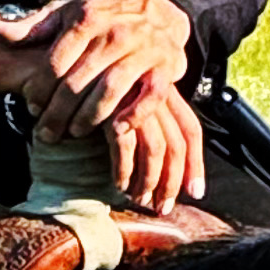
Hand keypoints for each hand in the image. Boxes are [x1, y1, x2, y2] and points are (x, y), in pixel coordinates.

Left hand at [31, 0, 191, 142]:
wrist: (159, 11)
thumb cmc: (105, 17)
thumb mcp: (68, 13)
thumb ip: (33, 27)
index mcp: (86, 19)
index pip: (56, 62)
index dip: (40, 89)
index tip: (31, 106)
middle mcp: (115, 34)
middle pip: (78, 82)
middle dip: (58, 112)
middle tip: (45, 133)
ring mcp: (142, 51)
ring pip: (111, 90)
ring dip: (89, 117)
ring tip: (73, 133)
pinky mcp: (165, 68)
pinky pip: (150, 96)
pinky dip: (134, 115)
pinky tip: (115, 131)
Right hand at [104, 78, 205, 214]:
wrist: (72, 62)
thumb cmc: (98, 83)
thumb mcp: (131, 94)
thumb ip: (148, 117)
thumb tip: (164, 162)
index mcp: (164, 91)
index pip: (191, 130)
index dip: (196, 164)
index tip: (195, 192)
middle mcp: (154, 94)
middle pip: (176, 145)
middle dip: (172, 182)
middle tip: (163, 208)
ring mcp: (134, 101)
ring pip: (155, 149)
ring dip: (149, 182)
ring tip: (139, 200)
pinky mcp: (111, 108)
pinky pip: (125, 147)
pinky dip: (124, 171)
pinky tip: (119, 185)